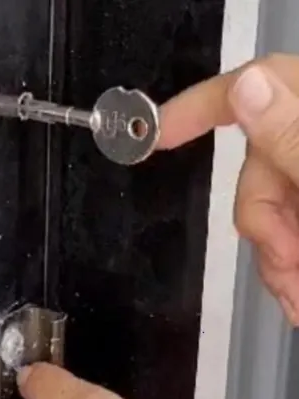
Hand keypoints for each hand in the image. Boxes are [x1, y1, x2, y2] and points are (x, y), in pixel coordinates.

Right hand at [158, 53, 298, 325]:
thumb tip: (248, 86)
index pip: (263, 82)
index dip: (201, 104)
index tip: (158, 135)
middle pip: (259, 163)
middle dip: (262, 220)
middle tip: (287, 264)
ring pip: (268, 209)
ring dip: (276, 257)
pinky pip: (284, 236)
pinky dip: (286, 270)